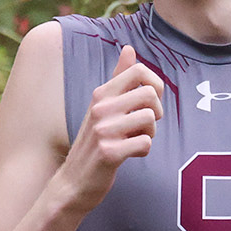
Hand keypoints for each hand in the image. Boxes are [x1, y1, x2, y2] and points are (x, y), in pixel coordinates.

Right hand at [59, 45, 164, 212]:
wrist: (73, 182)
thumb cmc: (94, 143)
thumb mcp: (102, 107)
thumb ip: (118, 78)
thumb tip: (129, 48)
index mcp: (101, 94)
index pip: (139, 71)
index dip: (155, 85)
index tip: (151, 102)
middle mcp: (100, 108)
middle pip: (150, 93)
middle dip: (157, 111)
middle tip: (147, 125)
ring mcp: (103, 130)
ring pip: (150, 118)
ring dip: (150, 134)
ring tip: (136, 141)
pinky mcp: (109, 152)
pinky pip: (145, 143)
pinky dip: (143, 151)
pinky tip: (130, 155)